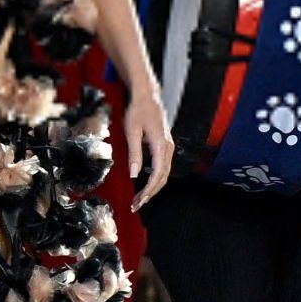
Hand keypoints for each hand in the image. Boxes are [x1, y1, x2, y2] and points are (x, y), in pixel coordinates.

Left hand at [123, 84, 173, 210]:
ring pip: (164, 174)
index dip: (148, 190)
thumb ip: (134, 154)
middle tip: (136, 205)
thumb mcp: (132, 132)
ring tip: (139, 198)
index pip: (157, 175)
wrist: (147, 96)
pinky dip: (155, 178)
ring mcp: (168, 147)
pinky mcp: (164, 146)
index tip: (138, 201)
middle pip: (162, 178)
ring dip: (152, 188)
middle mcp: (168, 148)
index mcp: (161, 145)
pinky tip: (145, 184)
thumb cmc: (138, 111)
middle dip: (150, 193)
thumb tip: (135, 175)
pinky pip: (163, 167)